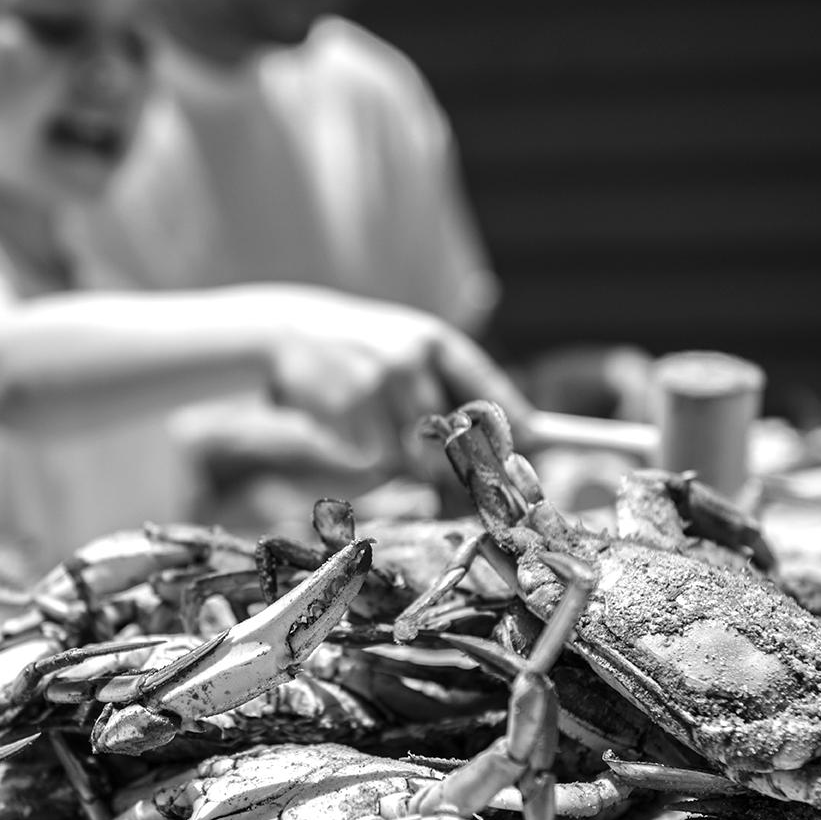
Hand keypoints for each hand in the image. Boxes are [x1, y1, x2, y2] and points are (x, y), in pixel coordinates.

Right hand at [265, 290, 534, 472]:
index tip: (536, 448)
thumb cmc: (355, 348)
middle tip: (467, 487)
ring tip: (382, 438)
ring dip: (409, 467)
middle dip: (462, 469)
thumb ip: (445, 384)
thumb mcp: (403, 347)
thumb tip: (503, 434)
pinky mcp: (352, 411)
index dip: (514, 423)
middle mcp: (414, 359)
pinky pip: (380, 463)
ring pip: (418, 457)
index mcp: (433, 340)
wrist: (285, 332)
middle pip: (458, 437)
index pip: (488, 389)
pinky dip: (374, 463)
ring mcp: (382, 384)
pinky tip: (354, 435)